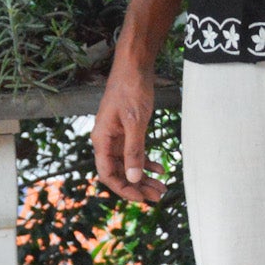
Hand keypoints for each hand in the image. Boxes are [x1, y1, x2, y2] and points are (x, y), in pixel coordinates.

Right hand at [93, 59, 166, 206]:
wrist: (134, 67)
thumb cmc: (131, 90)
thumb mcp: (135, 122)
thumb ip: (133, 151)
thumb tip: (133, 178)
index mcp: (102, 140)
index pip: (108, 174)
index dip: (124, 189)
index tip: (142, 198)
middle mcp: (106, 140)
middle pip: (119, 172)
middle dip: (138, 186)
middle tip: (158, 196)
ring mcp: (116, 136)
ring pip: (129, 164)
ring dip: (144, 176)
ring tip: (162, 188)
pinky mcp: (127, 130)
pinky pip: (135, 152)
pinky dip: (147, 161)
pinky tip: (160, 168)